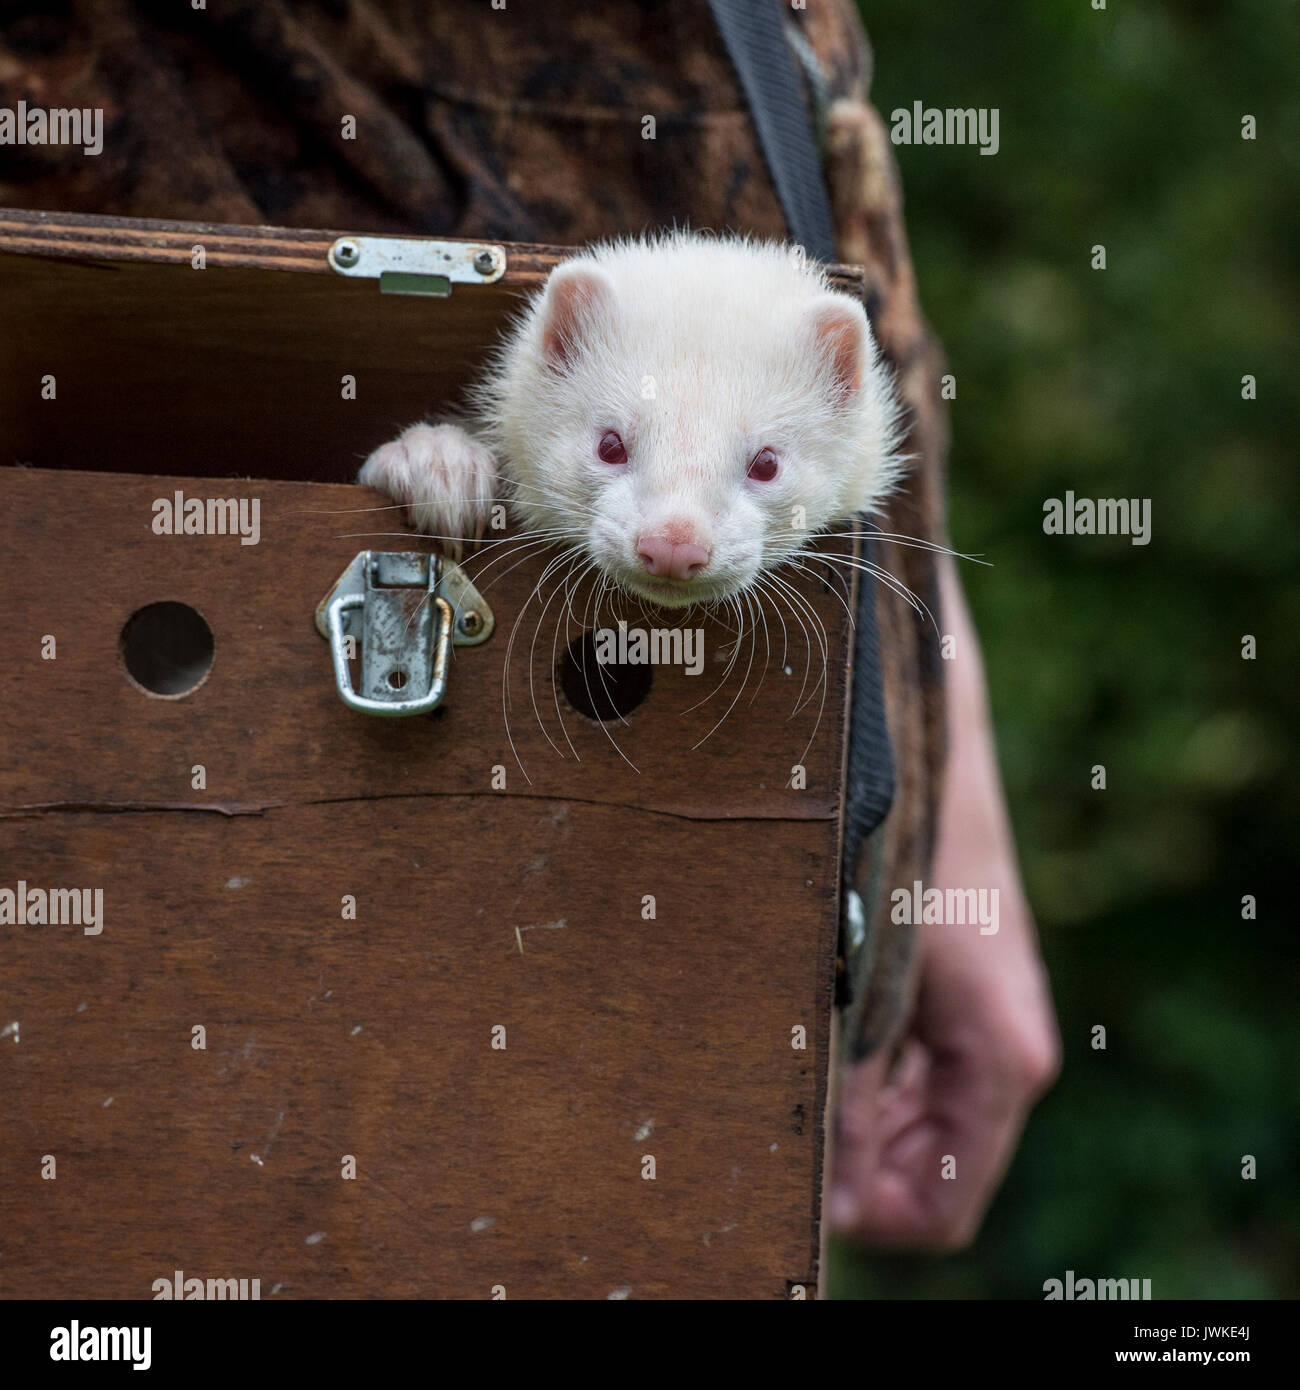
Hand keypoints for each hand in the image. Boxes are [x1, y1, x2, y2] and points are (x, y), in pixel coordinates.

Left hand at [828, 558, 1060, 1247]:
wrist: (912, 721)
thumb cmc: (890, 832)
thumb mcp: (858, 974)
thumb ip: (846, 1084)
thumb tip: (819, 1175)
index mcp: (1000, 1057)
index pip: (938, 1207)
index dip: (860, 1212)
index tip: (790, 1178)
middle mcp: (994, 1049)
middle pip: (917, 1168)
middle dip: (843, 1160)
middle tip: (765, 1108)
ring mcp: (966, 1015)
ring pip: (900, 1118)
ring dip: (838, 1111)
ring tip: (771, 1057)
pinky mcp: (937, 981)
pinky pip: (893, 1064)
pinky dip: (845, 1067)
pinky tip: (794, 1020)